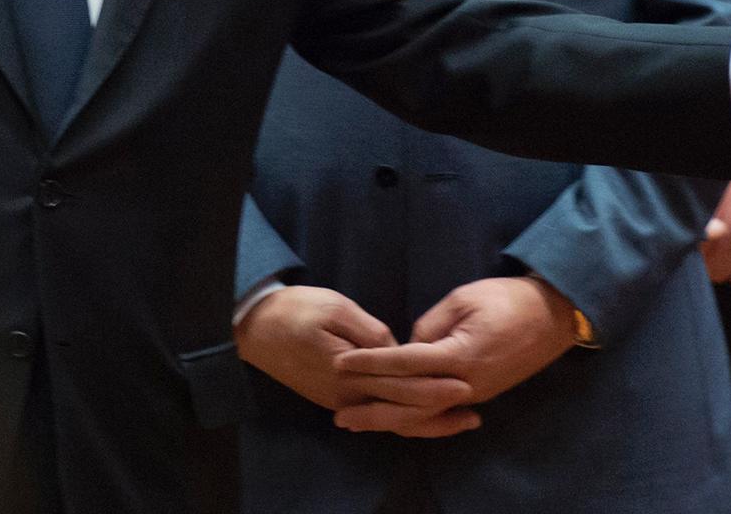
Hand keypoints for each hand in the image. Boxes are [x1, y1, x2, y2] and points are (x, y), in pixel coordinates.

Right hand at [235, 285, 472, 433]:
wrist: (256, 328)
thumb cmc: (298, 310)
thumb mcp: (336, 310)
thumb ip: (370, 333)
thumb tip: (399, 349)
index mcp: (349, 373)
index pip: (401, 385)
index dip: (435, 385)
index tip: (466, 382)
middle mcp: (347, 395)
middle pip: (401, 410)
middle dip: (439, 412)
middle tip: (474, 411)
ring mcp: (340, 400)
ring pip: (390, 419)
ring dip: (425, 421)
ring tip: (458, 420)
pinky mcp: (336, 398)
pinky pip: (377, 414)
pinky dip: (403, 418)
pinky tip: (422, 415)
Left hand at [333, 277, 578, 433]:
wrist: (553, 316)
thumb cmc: (508, 298)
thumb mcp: (464, 298)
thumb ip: (431, 325)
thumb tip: (409, 345)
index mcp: (459, 355)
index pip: (405, 363)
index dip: (371, 364)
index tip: (342, 364)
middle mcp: (464, 383)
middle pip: (409, 402)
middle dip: (372, 406)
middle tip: (338, 411)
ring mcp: (473, 393)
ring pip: (423, 415)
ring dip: (388, 420)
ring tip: (357, 423)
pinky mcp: (479, 394)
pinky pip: (439, 413)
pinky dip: (414, 420)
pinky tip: (394, 422)